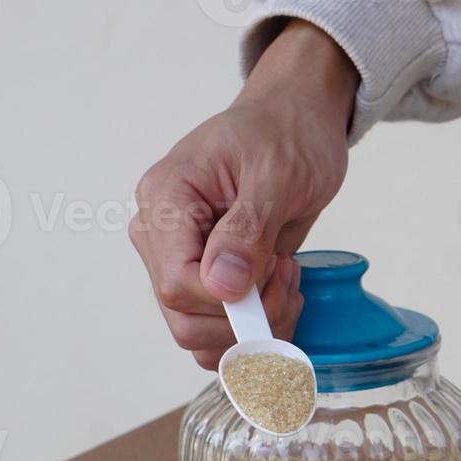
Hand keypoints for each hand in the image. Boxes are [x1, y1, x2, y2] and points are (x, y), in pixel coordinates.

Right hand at [130, 20, 358, 368]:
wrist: (297, 124)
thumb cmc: (286, 134)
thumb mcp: (278, 172)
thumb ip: (248, 228)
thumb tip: (223, 285)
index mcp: (165, 200)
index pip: (177, 283)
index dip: (230, 299)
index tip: (276, 270)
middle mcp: (162, 237)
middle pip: (185, 319)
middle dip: (249, 317)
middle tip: (288, 277)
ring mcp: (183, 263)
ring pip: (200, 337)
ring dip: (257, 327)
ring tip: (288, 279)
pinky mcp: (208, 281)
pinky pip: (219, 333)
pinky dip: (258, 330)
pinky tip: (282, 294)